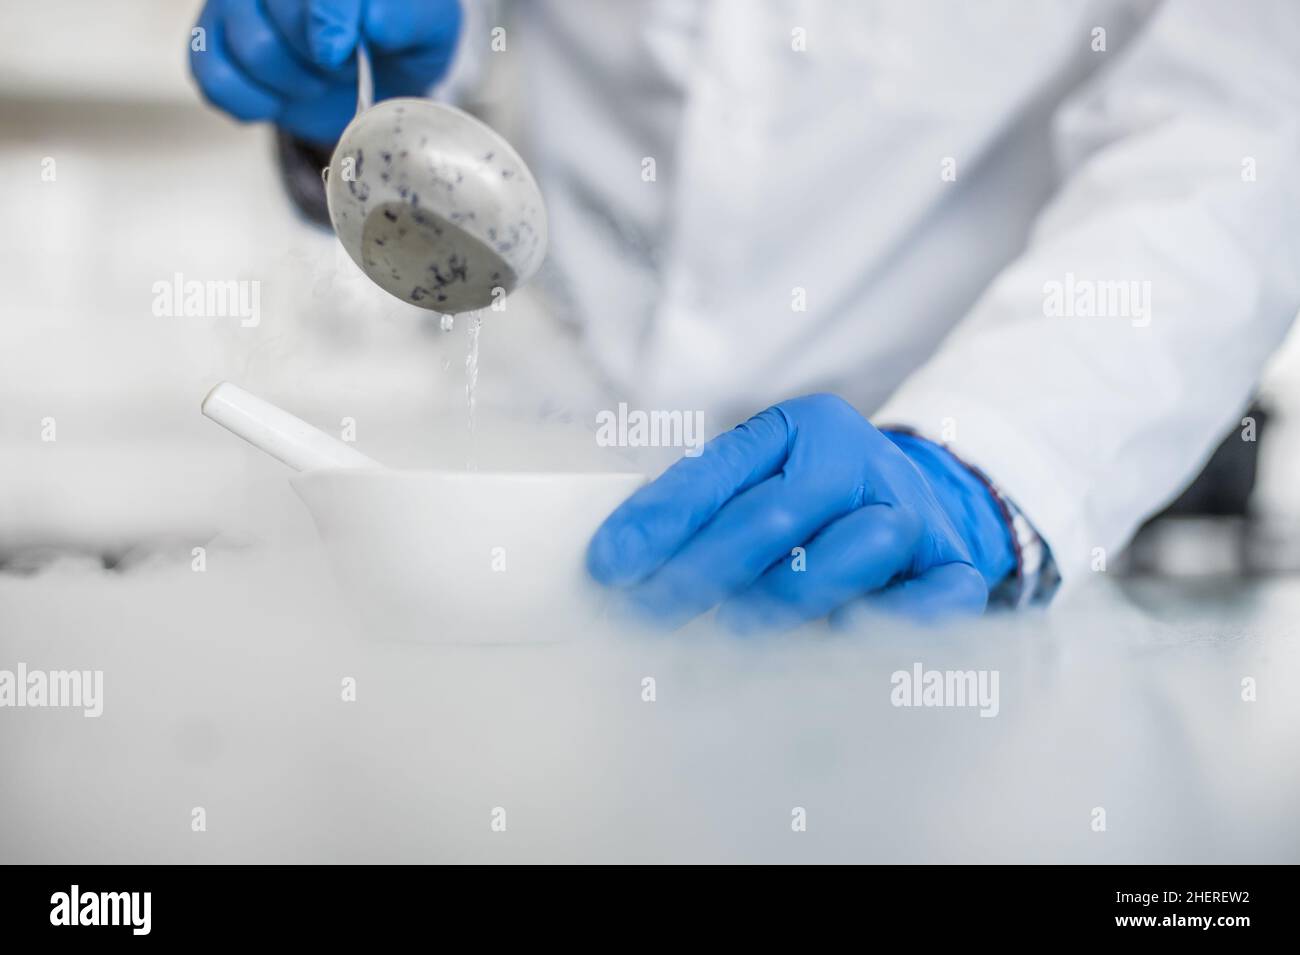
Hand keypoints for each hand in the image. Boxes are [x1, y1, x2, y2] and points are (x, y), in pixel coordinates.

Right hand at [190, 0, 461, 143]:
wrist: (381, 67)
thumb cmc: (404, 37)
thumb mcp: (428, 25)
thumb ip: (404, 16)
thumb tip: (373, 23)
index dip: (325, 20)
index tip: (337, 52)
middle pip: (272, 19)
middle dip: (317, 61)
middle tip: (346, 64)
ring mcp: (235, 3)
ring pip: (245, 50)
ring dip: (290, 84)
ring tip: (319, 78)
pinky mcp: (213, 40)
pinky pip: (213, 76)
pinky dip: (251, 102)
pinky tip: (280, 99)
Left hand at [586, 394, 1015, 631]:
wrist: (930, 503)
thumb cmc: (816, 504)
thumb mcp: (760, 481)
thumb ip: (700, 510)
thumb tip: (619, 564)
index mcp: (804, 428)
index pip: (721, 471)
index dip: (661, 520)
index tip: (609, 568)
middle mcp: (861, 462)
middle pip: (776, 512)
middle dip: (701, 569)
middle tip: (648, 616)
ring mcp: (912, 513)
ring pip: (855, 546)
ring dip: (787, 593)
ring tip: (727, 632)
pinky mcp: (953, 568)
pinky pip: (936, 596)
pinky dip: (896, 617)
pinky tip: (845, 634)